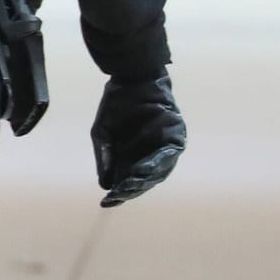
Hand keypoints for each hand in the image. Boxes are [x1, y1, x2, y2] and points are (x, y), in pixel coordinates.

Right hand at [92, 71, 185, 206]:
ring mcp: (165, 148)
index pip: (129, 180)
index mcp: (133, 156)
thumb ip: (105, 157)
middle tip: (120, 195)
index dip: (120, 192)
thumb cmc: (117, 105)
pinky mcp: (176, 137)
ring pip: (159, 171)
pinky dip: (157, 163)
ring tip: (130, 187)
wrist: (132, 78)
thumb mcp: (102, 133)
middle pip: (145, 179)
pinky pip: (169, 154)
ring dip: (145, 180)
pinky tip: (143, 171)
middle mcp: (151, 155)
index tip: (107, 201)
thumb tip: (105, 184)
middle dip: (132, 188)